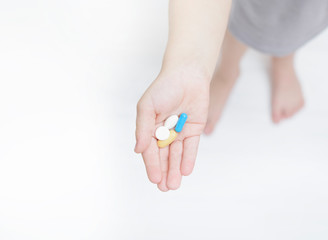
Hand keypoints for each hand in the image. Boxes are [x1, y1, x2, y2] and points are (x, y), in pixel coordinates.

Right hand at [135, 64, 210, 190]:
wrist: (187, 74)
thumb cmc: (163, 88)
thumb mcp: (147, 107)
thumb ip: (142, 128)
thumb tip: (137, 149)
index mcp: (149, 127)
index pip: (150, 150)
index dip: (152, 164)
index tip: (155, 179)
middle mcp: (163, 131)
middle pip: (163, 156)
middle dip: (163, 172)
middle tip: (164, 188)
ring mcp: (178, 131)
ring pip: (176, 154)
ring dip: (174, 170)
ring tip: (174, 185)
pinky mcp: (193, 129)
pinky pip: (190, 147)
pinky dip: (188, 159)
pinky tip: (185, 171)